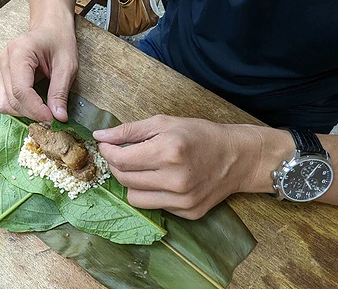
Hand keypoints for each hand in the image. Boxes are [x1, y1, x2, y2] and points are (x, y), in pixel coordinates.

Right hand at [0, 0, 77, 122]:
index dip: (35, 109)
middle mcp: (4, 60)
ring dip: (24, 112)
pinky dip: (21, 106)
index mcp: (19, 52)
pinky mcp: (3, 75)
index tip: (52, 119)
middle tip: (53, 118)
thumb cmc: (60, 40)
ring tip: (45, 110)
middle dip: (31, 112)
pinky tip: (37, 104)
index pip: (21, 90)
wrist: (51, 27)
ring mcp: (1, 68)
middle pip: (10, 99)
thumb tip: (58, 117)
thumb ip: (60, 91)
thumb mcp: (67, 65)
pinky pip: (6, 98)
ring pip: (4, 103)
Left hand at [94, 116, 294, 219]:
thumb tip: (99, 137)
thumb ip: (131, 130)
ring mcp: (182, 200)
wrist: (238, 157)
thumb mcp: (166, 123)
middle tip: (127, 155)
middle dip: (119, 165)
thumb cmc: (201, 135)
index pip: (121, 159)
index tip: (108, 146)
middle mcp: (175, 179)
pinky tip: (167, 181)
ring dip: (134, 182)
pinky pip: (155, 207)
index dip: (108, 152)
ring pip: (134, 198)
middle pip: (125, 179)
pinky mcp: (188, 213)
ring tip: (148, 169)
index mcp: (169, 151)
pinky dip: (154, 194)